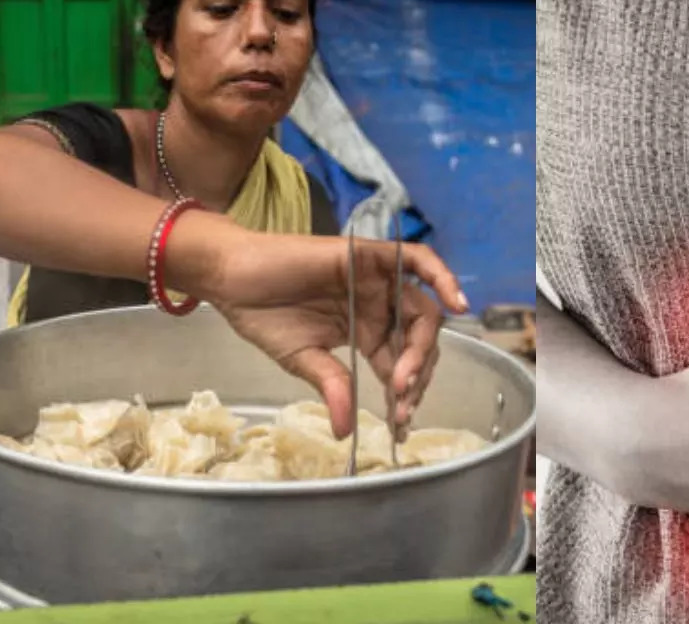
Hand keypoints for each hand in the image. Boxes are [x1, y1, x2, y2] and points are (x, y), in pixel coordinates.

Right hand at [206, 229, 467, 437]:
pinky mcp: (371, 256)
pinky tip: (456, 302)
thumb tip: (345, 431)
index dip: (405, 395)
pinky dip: (442, 276)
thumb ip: (332, 387)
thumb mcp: (303, 361)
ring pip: (423, 310)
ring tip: (409, 377)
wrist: (232, 279)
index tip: (399, 425)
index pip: (401, 365)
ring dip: (422, 346)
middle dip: (415, 376)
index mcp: (367, 333)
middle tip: (399, 404)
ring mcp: (378, 281)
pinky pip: (417, 259)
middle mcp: (380, 307)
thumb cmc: (264, 315)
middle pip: (418, 342)